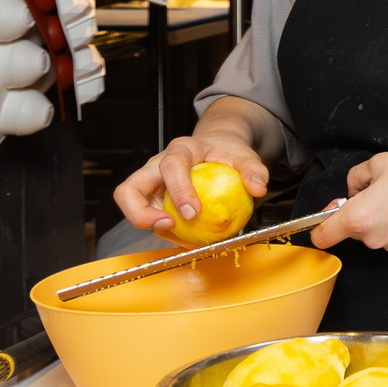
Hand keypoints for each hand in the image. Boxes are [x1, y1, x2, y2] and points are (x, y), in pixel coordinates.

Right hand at [115, 135, 267, 236]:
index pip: (172, 166)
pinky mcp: (151, 199)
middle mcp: (156, 166)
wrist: (215, 147)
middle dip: (139, 213)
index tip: (193, 213)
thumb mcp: (244, 155)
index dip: (178, 191)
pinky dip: (162, 231)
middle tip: (166, 226)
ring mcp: (150, 184)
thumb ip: (253, 169)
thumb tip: (259, 187)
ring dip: (149, 226)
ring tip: (177, 236)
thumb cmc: (225, 151)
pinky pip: (148, 218)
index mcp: (181, 149)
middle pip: (128, 189)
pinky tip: (184, 238)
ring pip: (131, 206)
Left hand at [309, 149, 387, 254]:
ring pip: (376, 233)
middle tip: (382, 189)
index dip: (320, 226)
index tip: (328, 215)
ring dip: (382, 218)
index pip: (322, 236)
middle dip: (361, 211)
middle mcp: (373, 239)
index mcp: (358, 218)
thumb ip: (356, 177)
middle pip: (353, 230)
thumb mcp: (380, 162)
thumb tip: (355, 189)